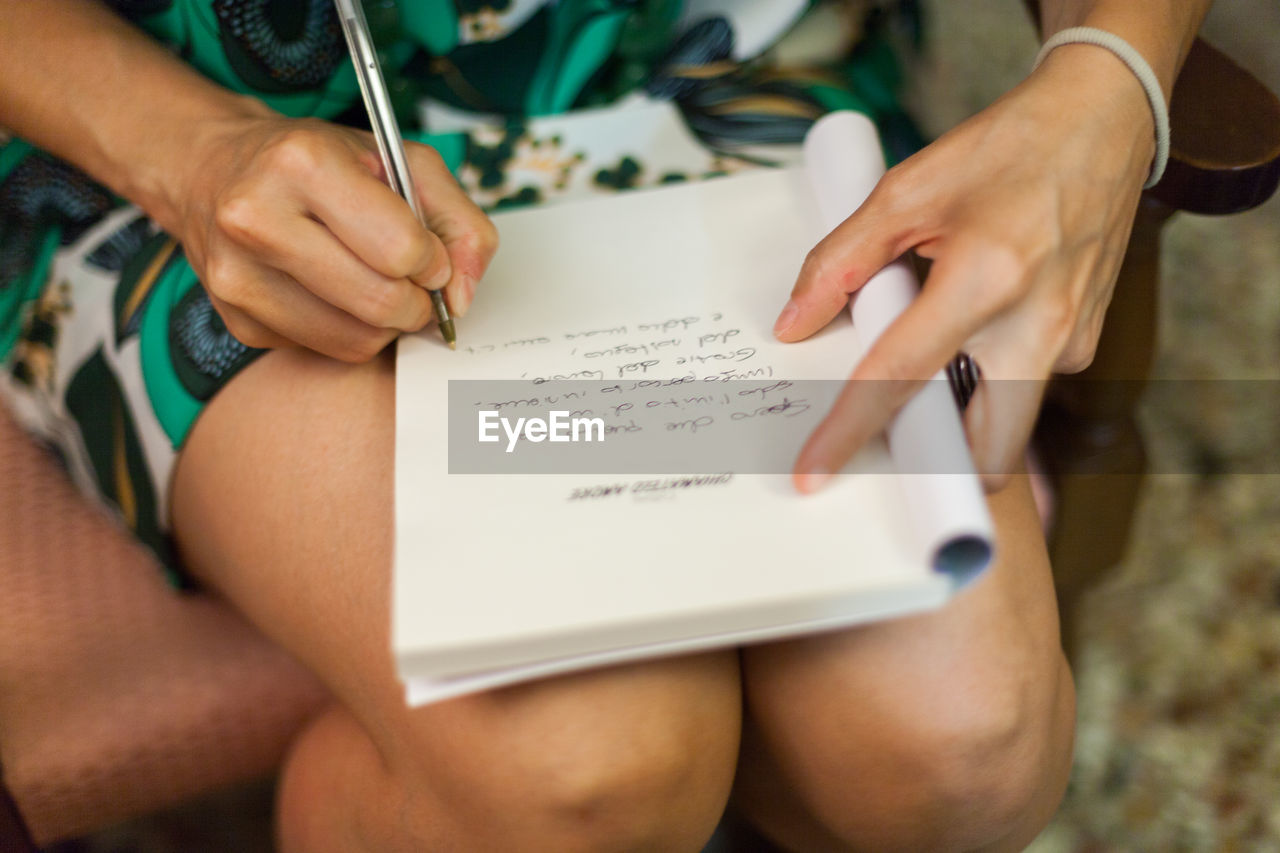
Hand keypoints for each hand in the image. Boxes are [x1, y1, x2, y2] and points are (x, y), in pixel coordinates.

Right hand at [171, 115, 496, 360]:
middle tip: (416, 283)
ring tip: (378, 284)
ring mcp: (238, 276)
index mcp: (301, 163)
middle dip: (417, 301)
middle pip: (380, 302)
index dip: (433, 261)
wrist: (213, 169)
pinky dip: (348, 330)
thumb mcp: (399, 159)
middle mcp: (256, 219)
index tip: (428, 254)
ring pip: (356, 339)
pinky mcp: (236, 320)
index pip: (400, 250)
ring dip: (387, 323)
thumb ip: (458, 220)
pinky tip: (334, 292)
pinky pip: (326, 350)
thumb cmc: (316, 161)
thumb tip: (463, 297)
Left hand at [774, 46, 1155, 491]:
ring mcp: (1072, 340)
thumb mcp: (907, 190)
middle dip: (933, 465)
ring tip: (928, 368)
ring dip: (960, 422)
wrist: (1103, 119)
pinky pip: (1025, 387)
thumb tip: (795, 324)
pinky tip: (972, 330)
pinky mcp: (1085, 343)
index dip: (848, 432)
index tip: (813, 475)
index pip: (899, 378)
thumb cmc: (1009, 146)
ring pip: (1006, 426)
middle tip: (885, 445)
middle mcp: (1038, 324)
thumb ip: (841, 261)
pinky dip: (986, 380)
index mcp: (986, 278)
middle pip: (980, 448)